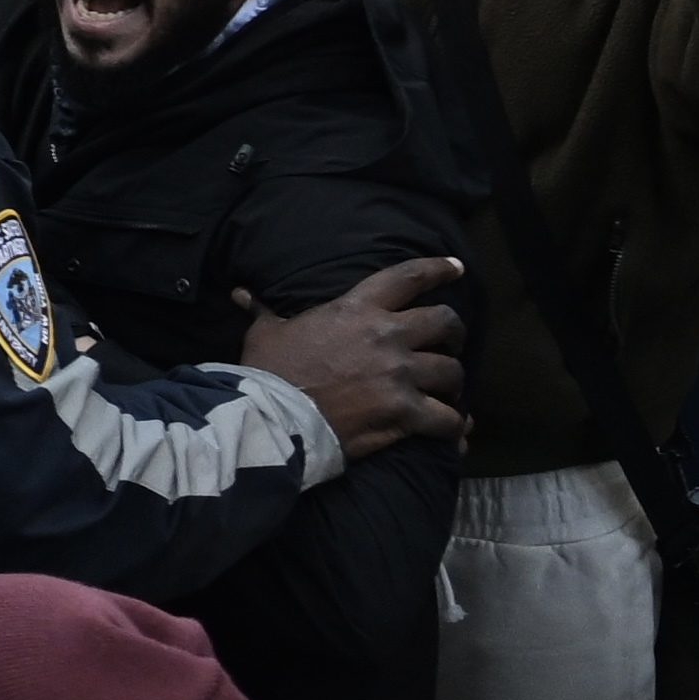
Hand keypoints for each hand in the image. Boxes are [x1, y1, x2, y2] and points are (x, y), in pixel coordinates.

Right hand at [234, 252, 472, 454]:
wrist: (275, 417)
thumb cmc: (270, 370)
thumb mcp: (267, 333)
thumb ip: (264, 311)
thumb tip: (241, 294)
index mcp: (357, 308)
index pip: (408, 277)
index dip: (438, 269)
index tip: (457, 268)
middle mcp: (388, 336)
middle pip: (445, 323)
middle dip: (455, 332)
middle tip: (451, 343)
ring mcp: (400, 375)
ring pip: (453, 372)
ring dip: (453, 384)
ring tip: (449, 392)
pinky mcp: (404, 413)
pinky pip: (448, 419)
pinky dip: (454, 426)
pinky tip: (456, 431)